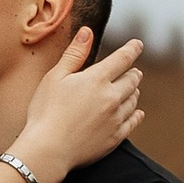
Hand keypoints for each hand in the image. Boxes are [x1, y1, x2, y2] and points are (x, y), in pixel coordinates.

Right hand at [13, 27, 143, 182]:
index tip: (138, 44)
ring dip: (134, 92)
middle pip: (132, 80)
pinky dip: (136, 114)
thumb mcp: (55, 77)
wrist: (48, 150)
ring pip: (134, 100)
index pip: (123, 59)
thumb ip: (74, 54)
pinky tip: (136, 112)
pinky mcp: (115, 138)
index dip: (132, 49)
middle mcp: (112, 97)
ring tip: (131, 90)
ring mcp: (115, 119)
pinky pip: (133, 122)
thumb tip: (87, 31)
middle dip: (133, 73)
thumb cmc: (45, 111)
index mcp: (97, 79)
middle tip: (133, 71)